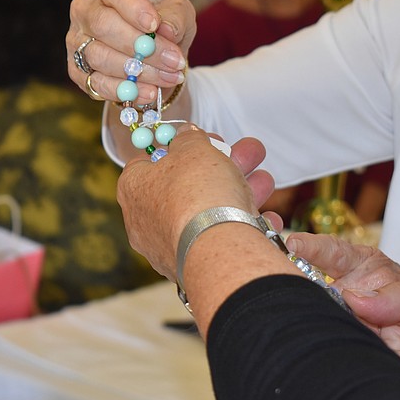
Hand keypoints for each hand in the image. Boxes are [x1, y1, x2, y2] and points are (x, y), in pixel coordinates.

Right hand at [66, 0, 194, 103]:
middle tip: (174, 61)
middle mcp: (84, 8)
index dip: (133, 7)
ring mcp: (76, 40)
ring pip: (99, 57)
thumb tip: (167, 30)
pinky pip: (96, 83)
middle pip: (103, 25)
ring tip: (170, 77)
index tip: (155, 25)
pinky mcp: (76, 69)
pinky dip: (125, 91)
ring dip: (138, 71)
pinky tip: (150, 93)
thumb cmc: (162, 23)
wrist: (152, 55)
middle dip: (141, 46)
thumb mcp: (178, 11)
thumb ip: (176, 16)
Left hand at [116, 124, 277, 280]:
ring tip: (265, 181)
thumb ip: (189, 138)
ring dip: (239, 192)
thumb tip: (185, 135)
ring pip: (207, 212)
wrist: (218, 248)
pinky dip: (242, 226)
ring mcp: (169, 246)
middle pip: (185, 186)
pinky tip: (266, 218)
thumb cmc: (198, 193)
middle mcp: (145, 221)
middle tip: (246, 154)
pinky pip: (218, 239)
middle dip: (221, 166)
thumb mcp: (194, 147)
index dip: (178, 146)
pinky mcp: (193, 265)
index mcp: (133, 189)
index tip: (203, 139)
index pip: (148, 161)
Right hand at [286, 235, 399, 385]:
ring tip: (297, 307)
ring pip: (336, 329)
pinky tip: (321, 342)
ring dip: (317, 319)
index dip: (317, 250)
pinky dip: (335, 353)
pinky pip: (352, 362)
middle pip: (329, 297)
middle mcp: (378, 316)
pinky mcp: (383, 373)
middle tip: (285, 277)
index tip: (293, 241)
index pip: (345, 261)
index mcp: (392, 287)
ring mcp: (378, 345)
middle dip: (303, 284)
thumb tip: (353, 296)